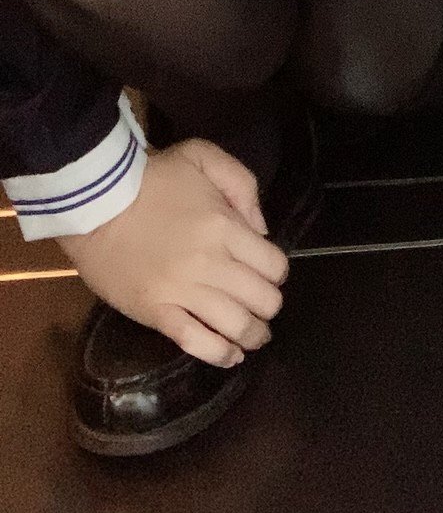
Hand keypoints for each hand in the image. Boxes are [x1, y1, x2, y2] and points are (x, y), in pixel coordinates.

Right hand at [56, 139, 289, 367]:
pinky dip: (219, 354)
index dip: (277, 273)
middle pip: (261, 299)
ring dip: (253, 335)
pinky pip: (196, 342)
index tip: (270, 274)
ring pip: (235, 326)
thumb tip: (261, 229)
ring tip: (255, 336)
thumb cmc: (152, 177)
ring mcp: (182, 292)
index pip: (273, 265)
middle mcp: (210, 263)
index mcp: (225, 226)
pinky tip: (230, 356)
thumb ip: (242, 184)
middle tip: (264, 306)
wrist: (95, 201)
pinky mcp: (156, 312)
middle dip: (269, 306)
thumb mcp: (202, 156)